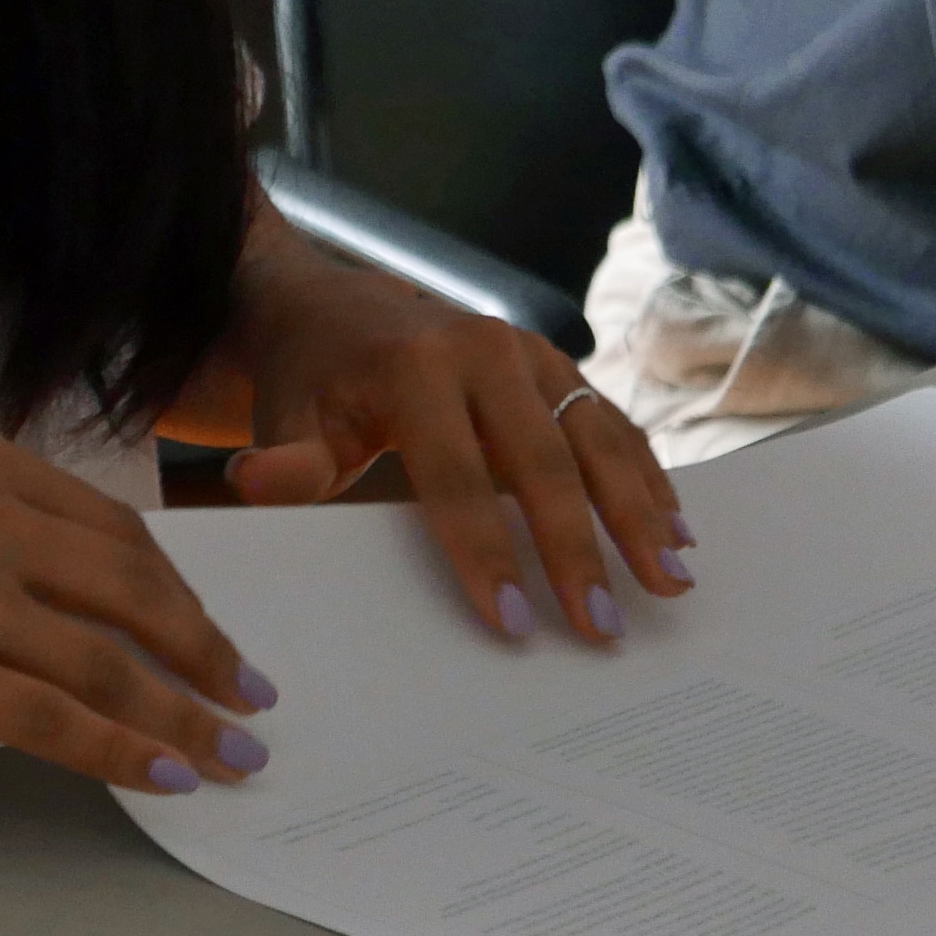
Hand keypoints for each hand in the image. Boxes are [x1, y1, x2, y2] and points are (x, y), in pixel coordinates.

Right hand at [0, 428, 276, 794]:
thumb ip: (3, 536)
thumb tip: (101, 609)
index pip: (117, 533)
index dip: (181, 595)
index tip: (219, 642)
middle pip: (130, 588)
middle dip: (204, 653)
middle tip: (250, 702)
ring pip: (103, 659)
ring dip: (179, 715)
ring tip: (226, 756)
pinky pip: (52, 716)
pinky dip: (118, 749)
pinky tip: (158, 774)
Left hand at [224, 251, 694, 643]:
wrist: (331, 308)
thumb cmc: (310, 379)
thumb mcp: (287, 416)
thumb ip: (286, 460)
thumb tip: (257, 484)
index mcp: (414, 367)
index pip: (457, 475)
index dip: (485, 552)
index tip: (515, 624)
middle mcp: (481, 348)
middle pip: (542, 460)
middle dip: (577, 548)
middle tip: (604, 627)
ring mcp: (527, 352)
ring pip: (595, 436)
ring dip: (638, 510)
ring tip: (671, 581)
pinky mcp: (553, 365)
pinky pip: (610, 421)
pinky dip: (646, 475)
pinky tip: (677, 531)